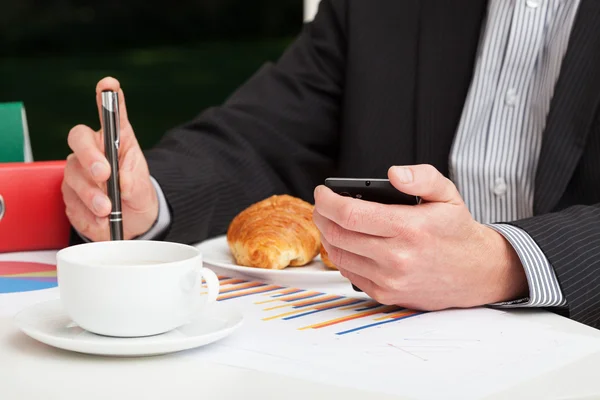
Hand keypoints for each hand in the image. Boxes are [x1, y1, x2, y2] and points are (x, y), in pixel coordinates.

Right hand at [62, 77, 157, 240]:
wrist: (131, 222)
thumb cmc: (136, 196)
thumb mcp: (143, 189)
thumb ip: (134, 184)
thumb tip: (121, 182)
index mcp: (116, 142)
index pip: (111, 116)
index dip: (108, 99)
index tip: (109, 85)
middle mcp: (94, 151)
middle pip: (79, 139)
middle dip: (90, 156)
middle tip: (105, 174)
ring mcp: (78, 171)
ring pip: (73, 173)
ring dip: (91, 193)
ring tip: (108, 208)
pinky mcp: (69, 193)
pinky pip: (70, 200)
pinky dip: (87, 212)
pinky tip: (101, 218)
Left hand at [313, 165, 527, 310]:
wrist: (476, 273)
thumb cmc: (457, 232)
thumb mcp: (448, 194)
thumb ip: (422, 177)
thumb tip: (394, 174)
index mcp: (408, 228)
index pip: (350, 214)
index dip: (328, 201)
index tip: (323, 192)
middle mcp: (396, 257)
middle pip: (338, 234)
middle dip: (322, 215)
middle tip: (323, 205)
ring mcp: (389, 279)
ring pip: (339, 255)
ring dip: (328, 235)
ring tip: (331, 221)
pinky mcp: (385, 294)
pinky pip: (349, 273)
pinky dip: (341, 255)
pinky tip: (346, 243)